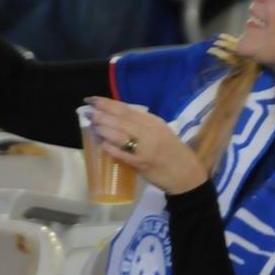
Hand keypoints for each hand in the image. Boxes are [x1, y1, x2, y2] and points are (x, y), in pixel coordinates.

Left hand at [85, 96, 207, 194]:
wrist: (186, 174)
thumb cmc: (172, 152)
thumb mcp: (160, 132)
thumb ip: (141, 125)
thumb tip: (115, 119)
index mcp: (154, 122)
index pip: (127, 109)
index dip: (108, 103)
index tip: (93, 99)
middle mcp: (150, 131)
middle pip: (122, 119)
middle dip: (102, 114)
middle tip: (87, 110)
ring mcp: (146, 148)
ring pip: (121, 134)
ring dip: (104, 128)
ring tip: (92, 124)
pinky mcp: (142, 164)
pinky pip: (124, 154)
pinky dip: (112, 148)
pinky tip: (102, 144)